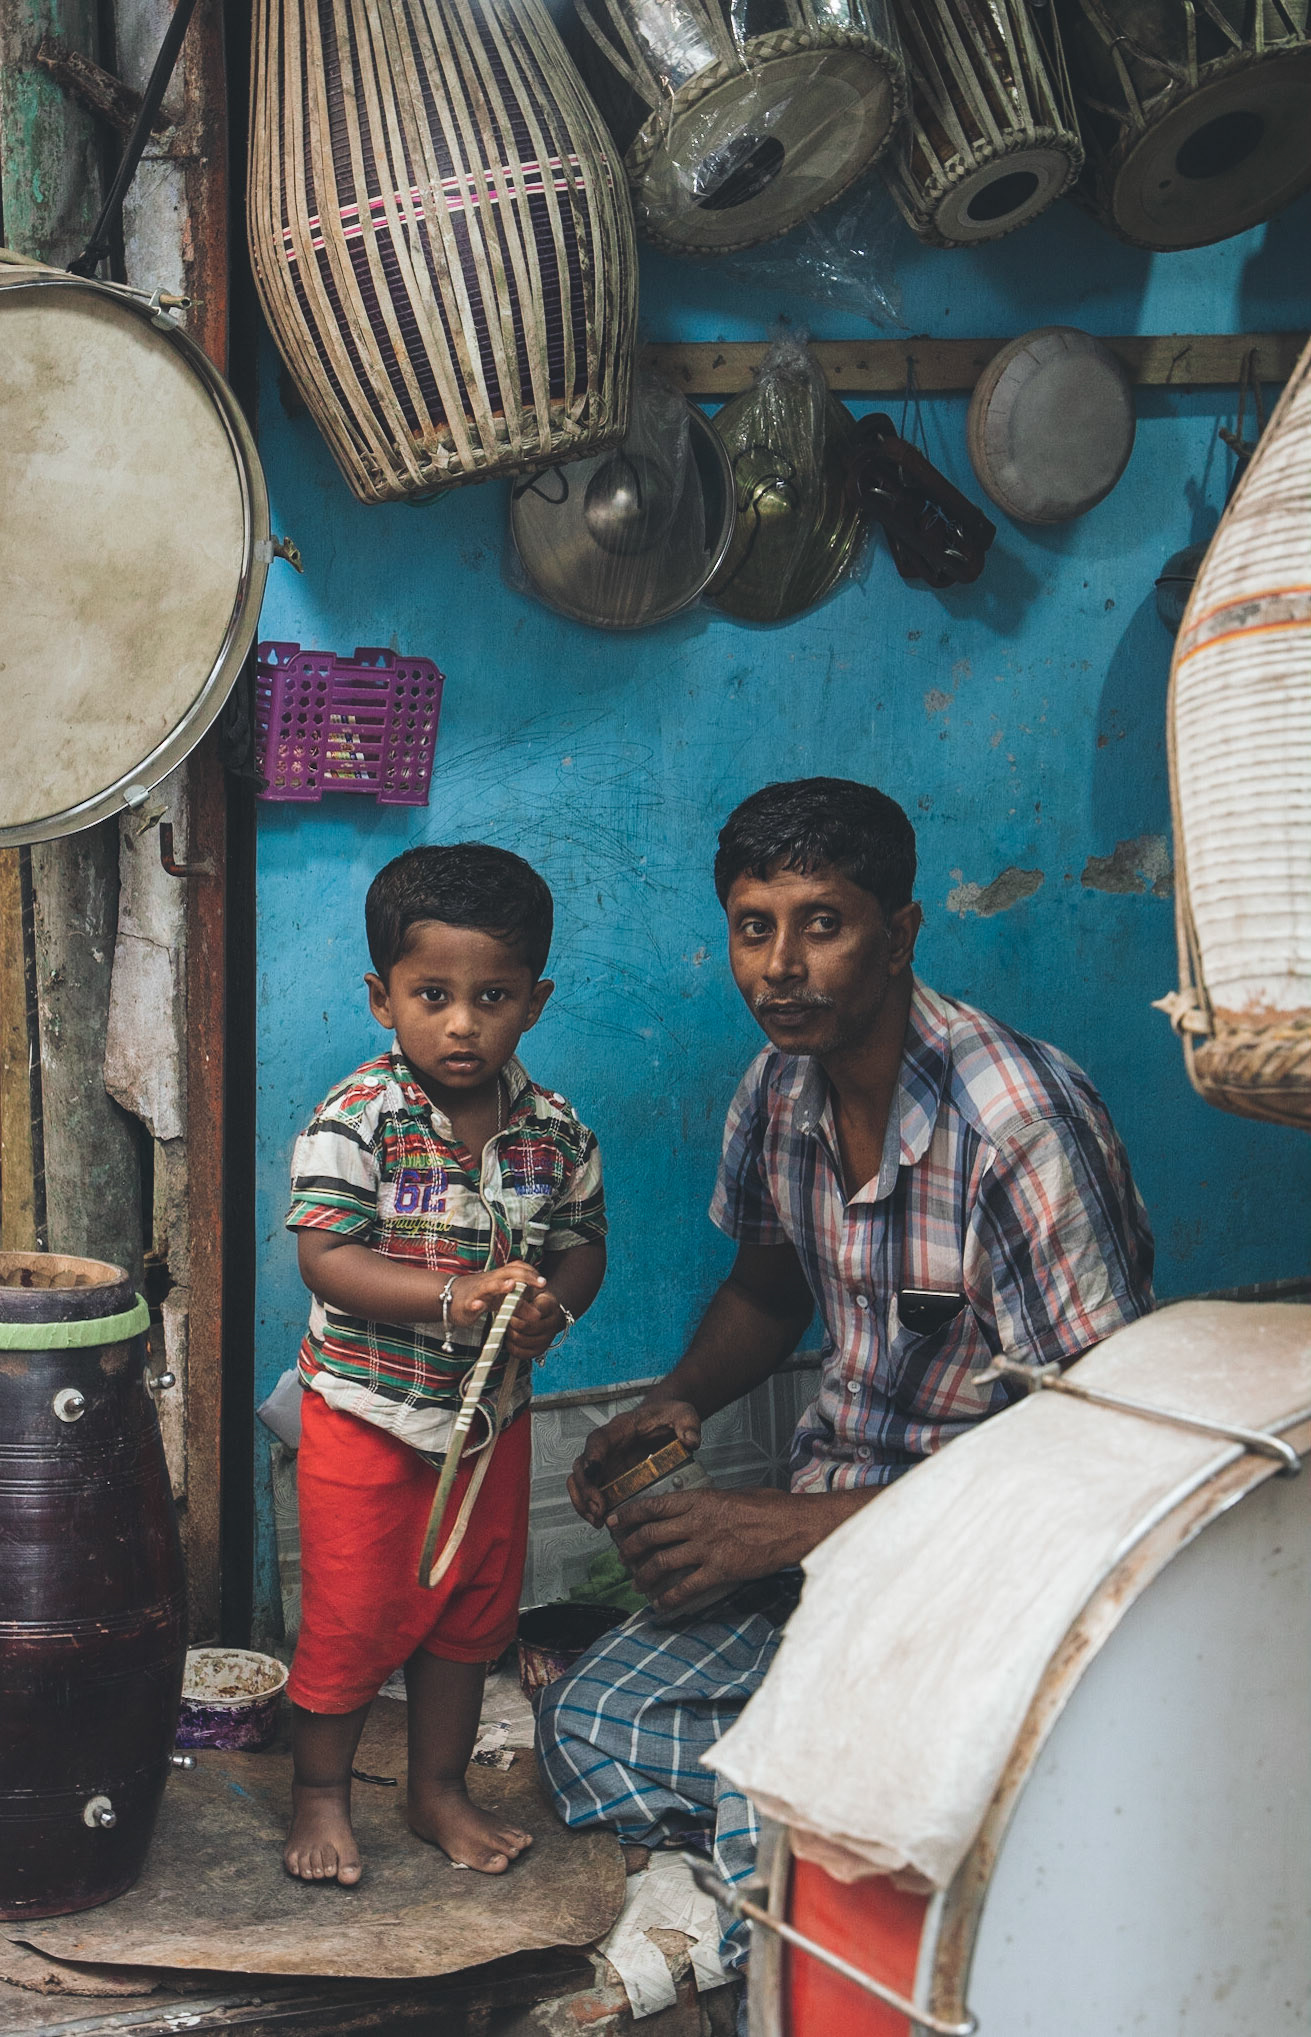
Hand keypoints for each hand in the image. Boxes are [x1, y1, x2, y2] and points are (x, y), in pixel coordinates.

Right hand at [446, 1261, 544, 1330]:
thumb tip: (538, 1315)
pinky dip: (475, 1304)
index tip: (543, 1282)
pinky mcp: (466, 1305)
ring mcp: (477, 1292)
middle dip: (524, 1276)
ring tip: (512, 1286)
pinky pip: (470, 1303)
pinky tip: (480, 1306)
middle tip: (540, 1284)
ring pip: (488, 1286)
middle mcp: (490, 1281)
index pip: (517, 1268)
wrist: (449, 1297)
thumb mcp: (502, 1301)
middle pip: (507, 1273)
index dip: (531, 1273)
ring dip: (500, 1285)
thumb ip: (520, 1306)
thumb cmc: (481, 1297)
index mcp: (499, 1278)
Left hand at [504, 1285, 565, 1359]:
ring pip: (522, 1340)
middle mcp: (553, 1324)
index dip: (518, 1310)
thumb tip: (513, 1302)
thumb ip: (520, 1294)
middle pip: (526, 1327)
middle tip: (505, 1316)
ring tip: (507, 1325)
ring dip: (510, 1333)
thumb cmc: (532, 1297)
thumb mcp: (528, 1289)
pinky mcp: (540, 1350)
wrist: (543, 1310)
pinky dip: (512, 1346)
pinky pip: (522, 1353)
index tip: (509, 1306)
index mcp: (551, 1306)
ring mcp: (547, 1339)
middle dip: (512, 1322)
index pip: (533, 1311)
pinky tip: (510, 1338)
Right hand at [567, 1399, 702, 1524]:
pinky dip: (590, 1508)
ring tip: (598, 1521)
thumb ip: (688, 1424)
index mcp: (620, 1429)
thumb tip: (691, 1441)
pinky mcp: (609, 1478)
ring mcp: (605, 1464)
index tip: (592, 1471)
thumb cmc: (668, 1416)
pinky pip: (590, 1493)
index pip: (598, 1439)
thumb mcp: (682, 1414)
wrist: (663, 1421)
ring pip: (580, 1482)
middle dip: (586, 1489)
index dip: (592, 1455)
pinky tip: (601, 1522)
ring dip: (583, 1502)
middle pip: (582, 1465)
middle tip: (599, 1509)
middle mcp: (606, 1447)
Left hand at [607, 1487, 806, 1612]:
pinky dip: (669, 1598)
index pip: (652, 1506)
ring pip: (661, 1563)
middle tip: (622, 1557)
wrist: (790, 1525)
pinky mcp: (719, 1570)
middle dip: (630, 1550)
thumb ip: (707, 1503)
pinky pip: (685, 1587)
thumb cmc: (767, 1507)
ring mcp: (706, 1547)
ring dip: (644, 1576)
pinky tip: (661, 1604)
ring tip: (636, 1584)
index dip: (629, 1516)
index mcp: (698, 1500)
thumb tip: (693, 1511)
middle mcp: (696, 1522)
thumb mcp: (731, 1494)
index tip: (614, 1523)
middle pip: (650, 1536)